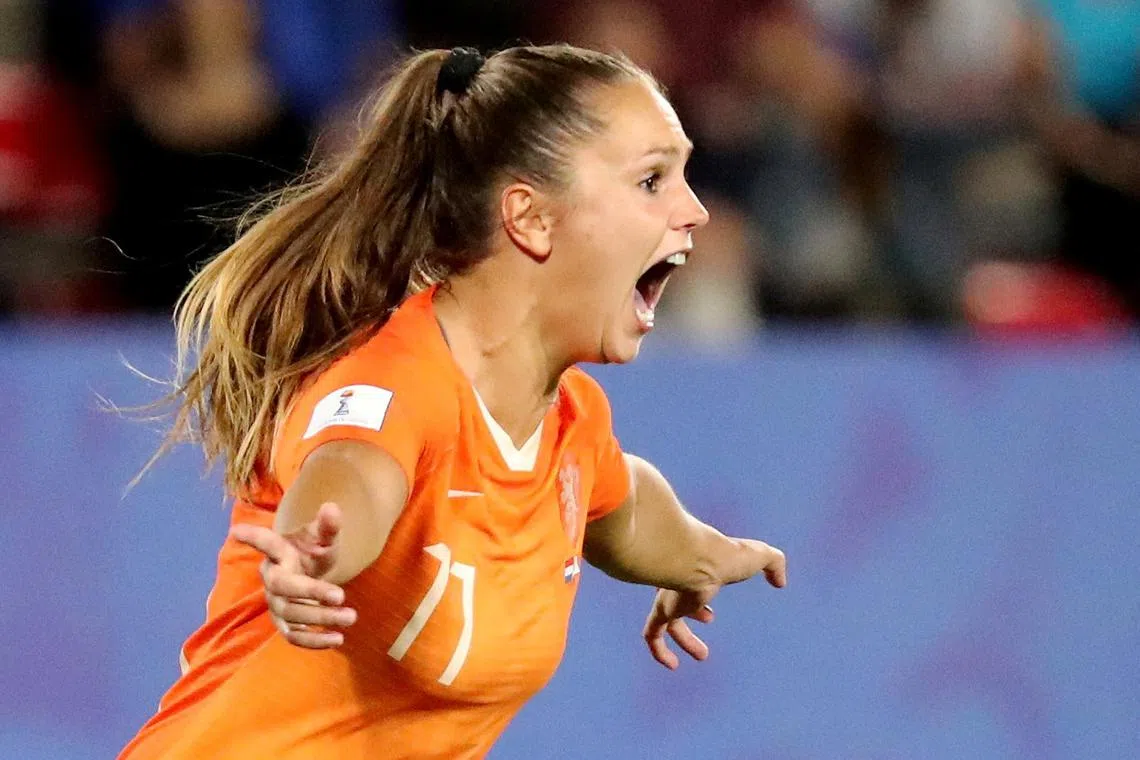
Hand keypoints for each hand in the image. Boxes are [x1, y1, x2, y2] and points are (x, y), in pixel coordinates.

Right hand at [230, 502, 356, 648]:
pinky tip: (338, 639)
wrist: (308, 574)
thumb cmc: (312, 552)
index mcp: (278, 553)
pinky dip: (314, 641)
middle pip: (283, 587)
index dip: (252, 537)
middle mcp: (272, 579)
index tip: (236, 531)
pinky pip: (294, 637)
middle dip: (311, 593)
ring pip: (292, 615)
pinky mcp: (285, 625)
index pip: (266, 543)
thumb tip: (332, 507)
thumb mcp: (322, 538)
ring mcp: (276, 604)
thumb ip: (328, 527)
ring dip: (321, 618)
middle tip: (341, 596)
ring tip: (351, 617)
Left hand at [643, 539, 784, 668]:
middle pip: (678, 603)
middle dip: (691, 618)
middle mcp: (678, 583)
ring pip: (666, 622)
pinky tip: (672, 665)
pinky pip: (652, 635)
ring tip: (703, 655)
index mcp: (698, 570)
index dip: (700, 603)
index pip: (694, 584)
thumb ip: (774, 563)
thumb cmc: (726, 554)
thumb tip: (780, 582)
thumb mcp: (759, 555)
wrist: (698, 557)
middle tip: (706, 625)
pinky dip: (659, 651)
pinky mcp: (662, 611)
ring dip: (683, 640)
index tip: (709, 616)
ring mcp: (668, 597)